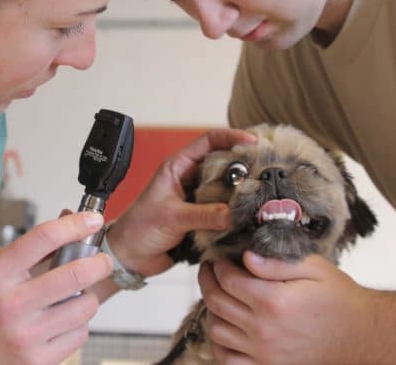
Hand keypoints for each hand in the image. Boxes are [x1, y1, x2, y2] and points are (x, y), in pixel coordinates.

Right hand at [0, 212, 112, 364]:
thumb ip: (27, 253)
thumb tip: (69, 229)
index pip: (44, 238)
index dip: (75, 224)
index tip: (92, 220)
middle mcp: (12, 304)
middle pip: (75, 274)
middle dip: (99, 263)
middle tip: (102, 261)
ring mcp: (26, 335)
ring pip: (84, 306)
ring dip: (87, 297)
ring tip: (75, 296)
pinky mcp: (36, 361)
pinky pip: (78, 335)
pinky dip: (77, 325)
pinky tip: (62, 322)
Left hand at [105, 129, 256, 276]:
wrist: (129, 257)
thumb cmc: (138, 229)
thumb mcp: (172, 217)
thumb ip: (203, 215)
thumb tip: (234, 213)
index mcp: (179, 167)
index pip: (209, 141)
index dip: (232, 137)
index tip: (253, 142)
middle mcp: (191, 180)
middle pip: (225, 164)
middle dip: (245, 167)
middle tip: (266, 172)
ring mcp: (198, 200)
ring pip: (228, 190)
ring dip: (242, 194)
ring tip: (263, 197)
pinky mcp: (203, 219)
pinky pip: (225, 213)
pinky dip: (237, 215)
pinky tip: (250, 218)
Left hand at [199, 252, 378, 363]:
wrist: (360, 335)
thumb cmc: (339, 298)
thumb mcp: (314, 269)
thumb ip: (276, 262)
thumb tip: (245, 257)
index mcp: (273, 300)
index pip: (227, 279)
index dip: (218, 266)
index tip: (220, 259)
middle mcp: (264, 328)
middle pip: (216, 302)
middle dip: (207, 281)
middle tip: (209, 271)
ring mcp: (263, 352)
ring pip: (216, 329)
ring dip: (211, 310)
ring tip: (217, 295)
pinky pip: (228, 359)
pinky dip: (219, 344)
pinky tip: (224, 327)